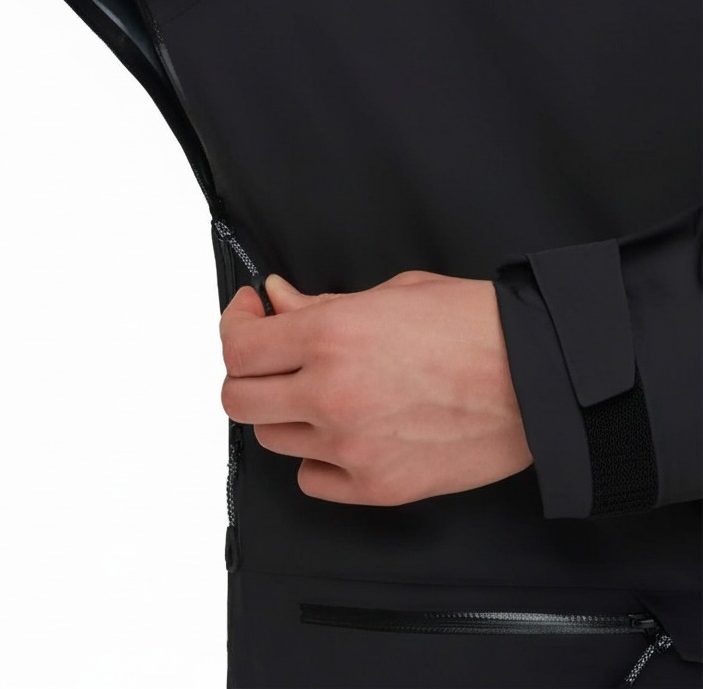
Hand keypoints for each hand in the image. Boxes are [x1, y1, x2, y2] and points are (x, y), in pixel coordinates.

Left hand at [218, 269, 533, 506]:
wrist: (542, 378)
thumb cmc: (479, 327)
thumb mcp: (392, 292)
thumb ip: (321, 303)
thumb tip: (279, 301)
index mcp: (330, 336)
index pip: (238, 345)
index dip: (236, 325)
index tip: (251, 315)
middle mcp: (331, 393)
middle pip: (239, 398)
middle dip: (248, 372)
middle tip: (270, 355)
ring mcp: (352, 446)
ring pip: (273, 438)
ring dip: (284, 412)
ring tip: (318, 390)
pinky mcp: (377, 486)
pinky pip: (312, 479)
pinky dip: (316, 457)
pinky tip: (341, 432)